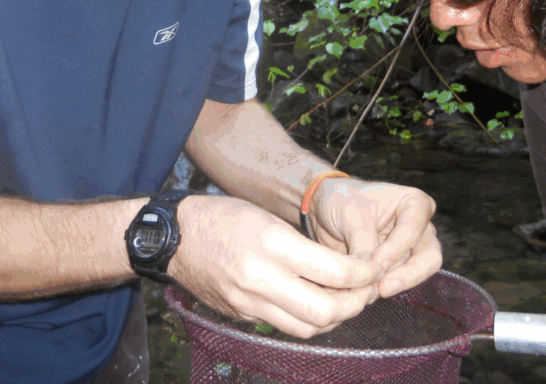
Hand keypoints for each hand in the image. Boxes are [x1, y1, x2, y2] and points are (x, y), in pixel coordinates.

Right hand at [168, 195, 382, 337]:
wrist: (173, 238)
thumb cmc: (223, 217)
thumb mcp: (266, 217)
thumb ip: (302, 246)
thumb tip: (342, 270)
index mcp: (271, 244)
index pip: (334, 271)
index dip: (363, 274)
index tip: (372, 269)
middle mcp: (260, 278)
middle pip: (324, 310)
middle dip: (355, 304)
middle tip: (367, 291)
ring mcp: (248, 302)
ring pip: (307, 328)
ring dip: (335, 319)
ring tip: (348, 302)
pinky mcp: (241, 316)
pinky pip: (285, 327)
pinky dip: (308, 321)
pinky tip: (318, 306)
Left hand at [309, 178, 441, 298]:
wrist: (323, 211)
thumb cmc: (341, 200)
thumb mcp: (351, 216)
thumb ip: (364, 245)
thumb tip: (373, 277)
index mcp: (414, 203)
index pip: (414, 230)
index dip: (396, 249)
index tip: (376, 263)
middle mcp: (419, 227)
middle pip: (429, 257)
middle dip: (408, 275)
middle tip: (384, 289)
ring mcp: (410, 250)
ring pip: (416, 275)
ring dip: (393, 285)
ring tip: (368, 292)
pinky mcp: (397, 268)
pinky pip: (396, 283)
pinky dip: (380, 290)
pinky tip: (363, 294)